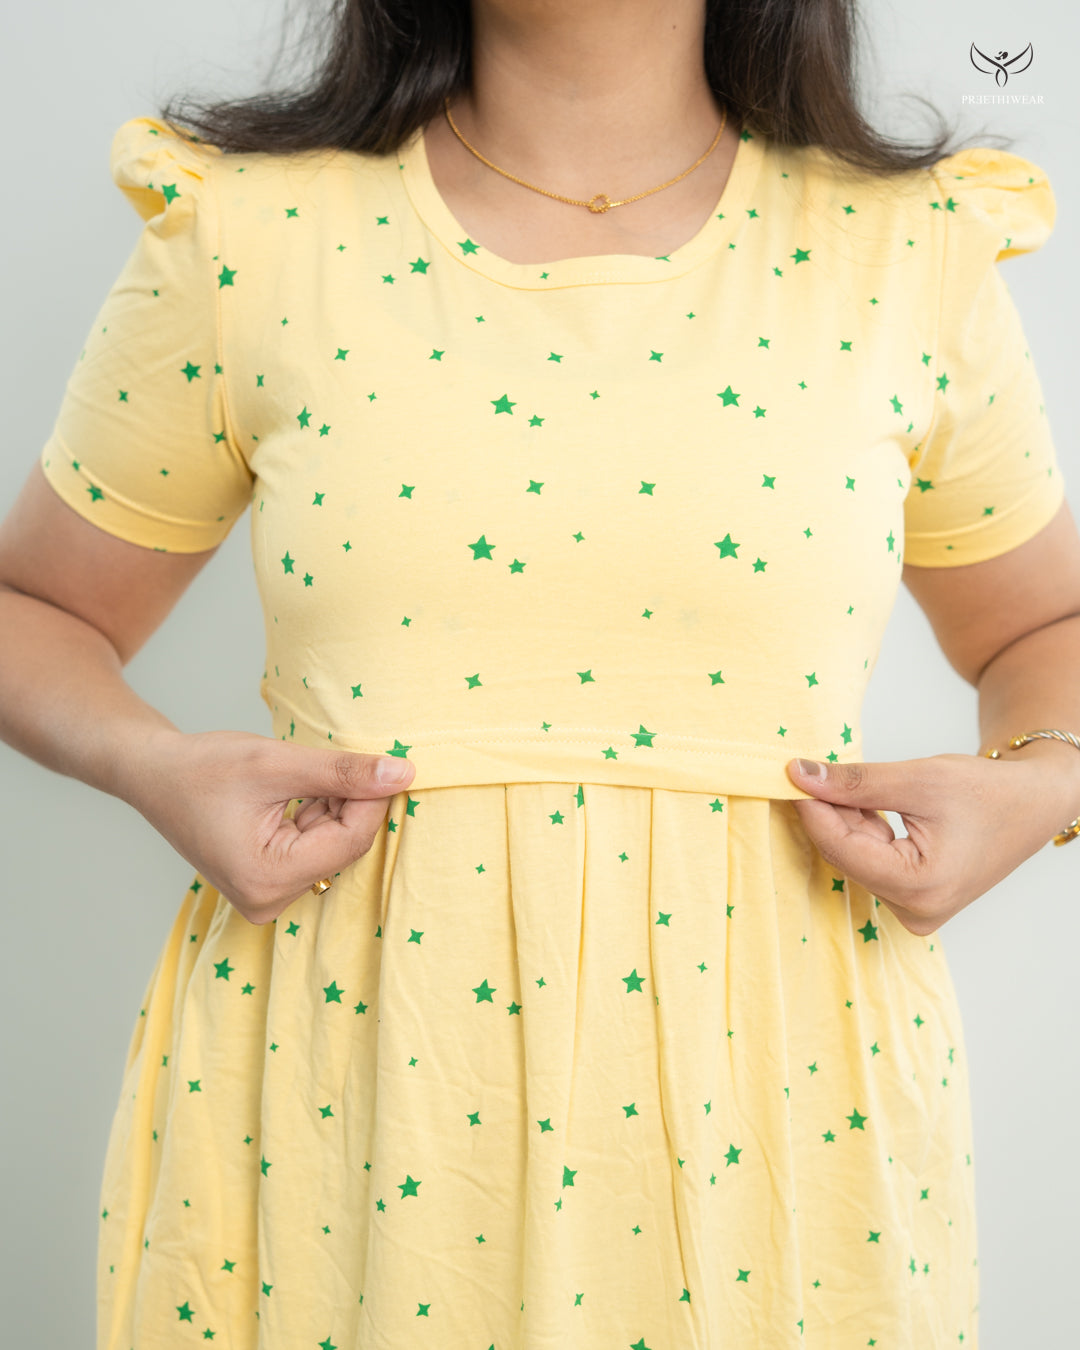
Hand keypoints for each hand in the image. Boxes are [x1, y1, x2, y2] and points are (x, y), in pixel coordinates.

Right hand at [126, 728, 414, 923]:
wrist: (153, 774)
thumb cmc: (203, 767)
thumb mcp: (277, 763)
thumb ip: (342, 772)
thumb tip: (404, 774)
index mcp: (267, 878)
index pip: (350, 840)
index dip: (372, 798)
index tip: (383, 761)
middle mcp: (267, 900)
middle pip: (343, 847)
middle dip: (350, 802)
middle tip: (332, 762)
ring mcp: (266, 896)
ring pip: (333, 847)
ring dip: (332, 808)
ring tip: (299, 778)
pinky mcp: (267, 884)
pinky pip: (315, 850)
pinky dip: (317, 817)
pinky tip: (294, 794)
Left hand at [784, 749, 1074, 934]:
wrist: (1031, 805)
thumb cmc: (986, 792)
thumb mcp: (917, 779)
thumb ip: (855, 782)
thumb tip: (797, 775)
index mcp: (922, 887)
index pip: (842, 848)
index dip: (811, 809)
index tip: (789, 774)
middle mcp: (916, 911)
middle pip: (847, 855)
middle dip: (828, 812)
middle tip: (809, 770)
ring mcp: (915, 911)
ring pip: (855, 857)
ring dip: (847, 820)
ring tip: (852, 783)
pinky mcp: (913, 901)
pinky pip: (870, 862)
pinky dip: (863, 831)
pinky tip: (869, 805)